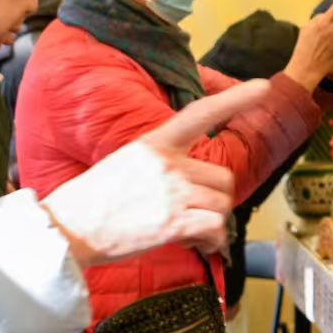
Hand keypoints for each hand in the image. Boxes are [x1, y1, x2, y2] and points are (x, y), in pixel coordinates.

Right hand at [40, 81, 269, 267]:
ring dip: (213, 223)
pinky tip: (197, 246)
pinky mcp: (174, 222)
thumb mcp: (128, 162)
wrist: (69, 229)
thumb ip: (163, 161)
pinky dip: (213, 243)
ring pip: (222, 205)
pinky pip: (215, 229)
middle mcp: (167, 163)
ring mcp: (172, 192)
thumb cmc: (96, 200)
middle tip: (195, 214)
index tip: (263, 86)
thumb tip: (194, 181)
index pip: (201, 113)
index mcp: (154, 142)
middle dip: (216, 199)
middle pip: (223, 178)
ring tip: (190, 233)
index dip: (235, 99)